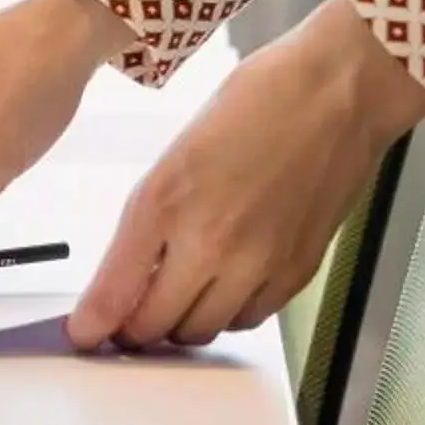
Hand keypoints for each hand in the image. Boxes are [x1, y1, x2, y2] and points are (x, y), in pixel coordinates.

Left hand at [67, 0, 424, 351]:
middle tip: (128, 315)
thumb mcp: (177, 154)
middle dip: (133, 327)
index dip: (91, 325)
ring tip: (177, 297)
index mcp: (165, 203)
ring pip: (201, 333)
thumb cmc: (262, 101)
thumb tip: (126, 272)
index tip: (84, 333)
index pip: (113, 296)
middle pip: (153, 327)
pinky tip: (223, 287)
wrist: (340, 91)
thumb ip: (148, 220)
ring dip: (180, 324)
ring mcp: (257, 262)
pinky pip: (248, 320)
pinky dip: (228, 314)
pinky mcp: (296, 270)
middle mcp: (209, 242)